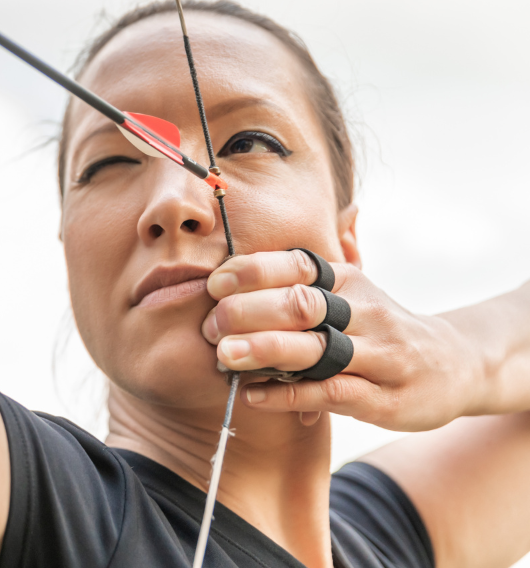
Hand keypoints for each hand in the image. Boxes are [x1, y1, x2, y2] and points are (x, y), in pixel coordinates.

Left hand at [201, 250, 482, 431]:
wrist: (453, 364)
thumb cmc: (377, 328)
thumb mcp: (349, 294)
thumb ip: (299, 284)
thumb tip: (229, 273)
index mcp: (348, 281)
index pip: (297, 265)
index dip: (251, 272)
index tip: (214, 284)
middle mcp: (364, 311)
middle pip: (301, 304)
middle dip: (249, 312)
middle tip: (212, 326)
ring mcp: (379, 354)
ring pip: (316, 349)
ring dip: (265, 350)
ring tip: (224, 357)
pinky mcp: (384, 398)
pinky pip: (330, 393)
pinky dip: (288, 394)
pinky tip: (253, 395)